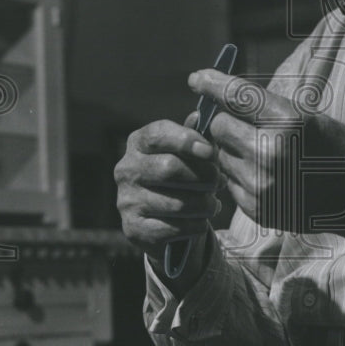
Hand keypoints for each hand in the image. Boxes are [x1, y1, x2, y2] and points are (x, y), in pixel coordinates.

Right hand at [114, 116, 221, 274]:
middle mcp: (125, 169)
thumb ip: (193, 137)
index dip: (187, 141)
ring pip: (177, 203)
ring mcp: (126, 200)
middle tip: (218, 181)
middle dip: (203, 176)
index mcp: (137, 143)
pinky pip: (174, 228)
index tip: (211, 152)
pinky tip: (201, 220)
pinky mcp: (133, 228)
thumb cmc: (180, 178)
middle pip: (170, 168)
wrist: (163, 220)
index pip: (158, 134)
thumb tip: (198, 117)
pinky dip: (196, 225)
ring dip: (205, 204)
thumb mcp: (187, 154)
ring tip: (213, 203)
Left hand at [187, 68, 344, 234]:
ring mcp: (262, 184)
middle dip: (225, 121)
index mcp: (289, 122)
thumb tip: (220, 96)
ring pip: (220, 155)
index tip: (197, 79)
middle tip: (240, 123)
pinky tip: (265, 174)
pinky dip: (239, 174)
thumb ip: (265, 108)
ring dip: (231, 149)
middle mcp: (271, 154)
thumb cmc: (335, 148)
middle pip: (219, 126)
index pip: (236, 95)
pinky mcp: (256, 207)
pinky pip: (229, 181)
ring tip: (260, 152)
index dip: (211, 83)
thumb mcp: (308, 117)